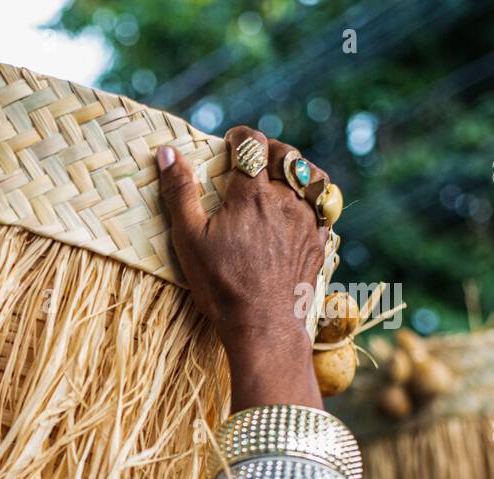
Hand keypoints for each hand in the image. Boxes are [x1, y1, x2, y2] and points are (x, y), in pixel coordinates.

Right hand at [156, 126, 330, 409]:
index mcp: (251, 193)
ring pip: (312, 176)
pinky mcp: (319, 241)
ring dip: (297, 168)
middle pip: (286, 154)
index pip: (251, 143)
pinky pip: (326, 206)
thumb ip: (179, 192)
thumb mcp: (189, 239)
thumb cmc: (220, 284)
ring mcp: (307, 220)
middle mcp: (285, 199)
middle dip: (268, 148)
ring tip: (281, 175)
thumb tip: (167, 152)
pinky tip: (300, 206)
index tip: (229, 143)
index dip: (239, 137)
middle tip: (252, 158)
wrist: (263, 326)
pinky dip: (314, 197)